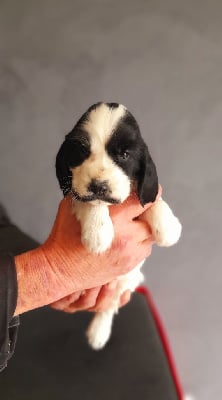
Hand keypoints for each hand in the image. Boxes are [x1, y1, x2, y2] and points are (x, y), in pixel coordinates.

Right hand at [15, 190, 159, 314]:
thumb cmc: (64, 236)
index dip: (150, 192)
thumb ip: (96, 193)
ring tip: (130, 225)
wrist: (60, 269)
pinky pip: (145, 249)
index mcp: (115, 217)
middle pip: (153, 217)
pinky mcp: (130, 266)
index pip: (145, 200)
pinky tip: (125, 239)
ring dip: (144, 227)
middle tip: (138, 207)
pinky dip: (139, 242)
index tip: (150, 189)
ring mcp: (130, 253)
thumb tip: (109, 182)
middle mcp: (127, 235)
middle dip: (147, 210)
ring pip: (151, 234)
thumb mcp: (75, 204)